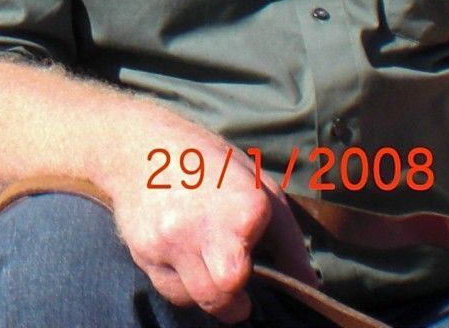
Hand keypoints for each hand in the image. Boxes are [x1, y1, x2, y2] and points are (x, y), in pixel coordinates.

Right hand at [110, 142, 278, 322]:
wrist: (138, 145)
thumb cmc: (208, 163)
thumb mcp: (258, 186)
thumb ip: (288, 240)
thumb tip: (311, 284)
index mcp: (240, 207)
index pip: (256, 276)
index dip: (263, 283)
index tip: (261, 275)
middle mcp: (200, 227)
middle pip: (222, 297)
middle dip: (234, 302)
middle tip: (238, 288)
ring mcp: (167, 241)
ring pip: (196, 298)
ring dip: (208, 291)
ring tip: (208, 263)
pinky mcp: (142, 251)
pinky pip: (169, 288)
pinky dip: (182, 282)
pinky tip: (183, 255)